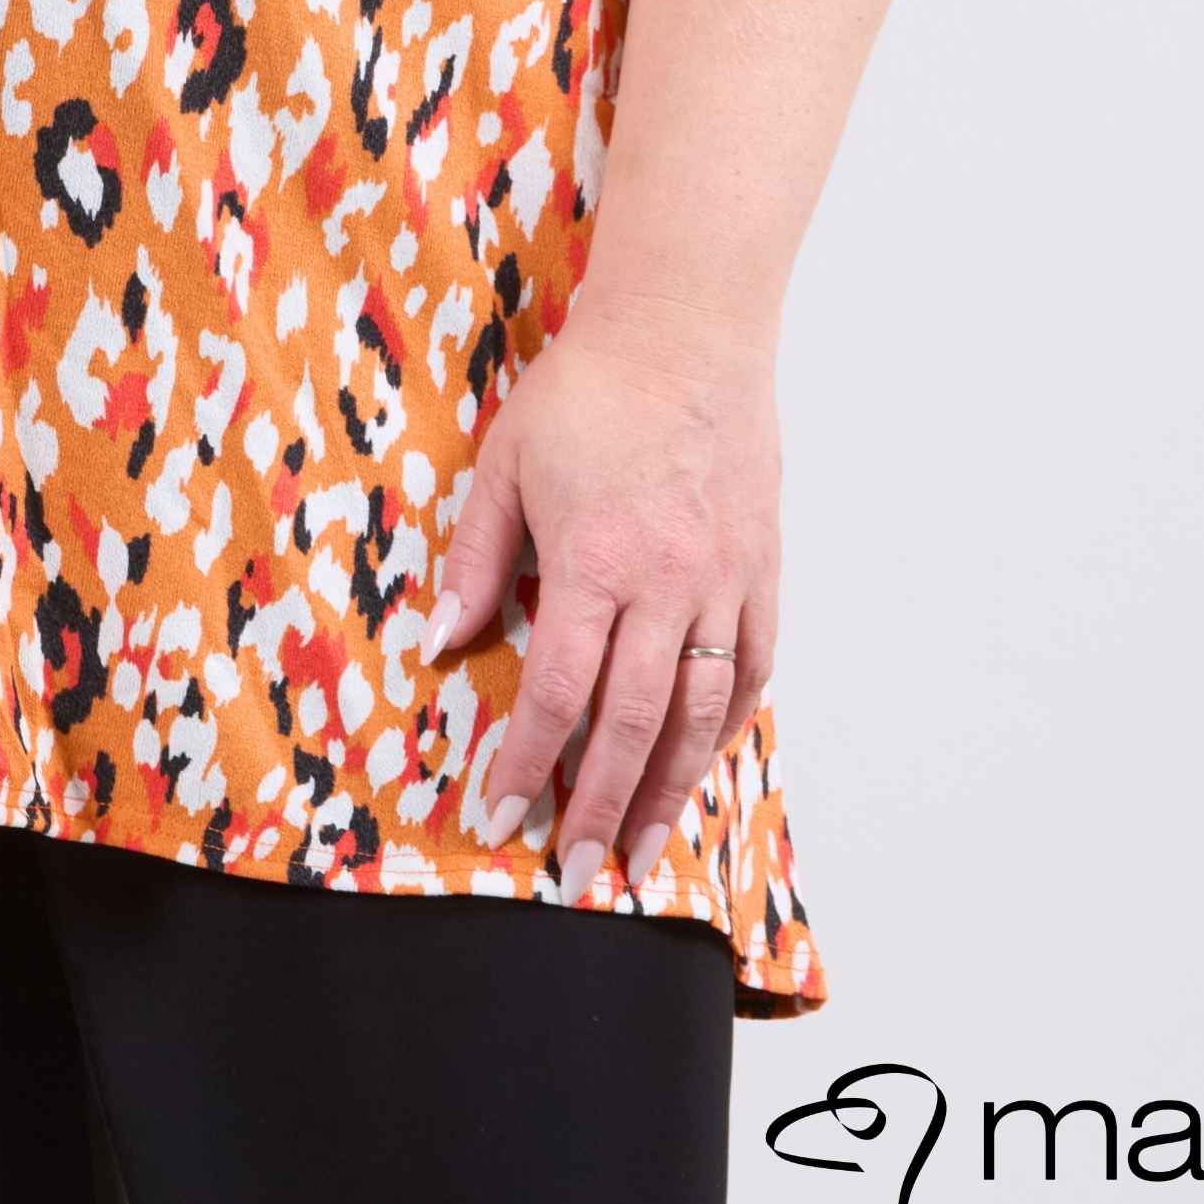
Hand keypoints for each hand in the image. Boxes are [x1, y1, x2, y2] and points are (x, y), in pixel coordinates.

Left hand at [424, 284, 779, 901]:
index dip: (526, 765)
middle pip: (631, 726)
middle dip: (600, 809)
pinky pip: (752, 669)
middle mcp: (666, 586)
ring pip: (699, 715)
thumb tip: (442, 644)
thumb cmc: (588, 389)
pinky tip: (703, 763)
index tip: (502, 817)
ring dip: (669, 792)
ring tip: (642, 854)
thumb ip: (478, 560)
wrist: (687, 328)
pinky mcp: (762, 568)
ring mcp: (724, 582)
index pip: (556, 693)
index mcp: (595, 563)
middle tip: (577, 874)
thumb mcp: (507, 464)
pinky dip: (727, 726)